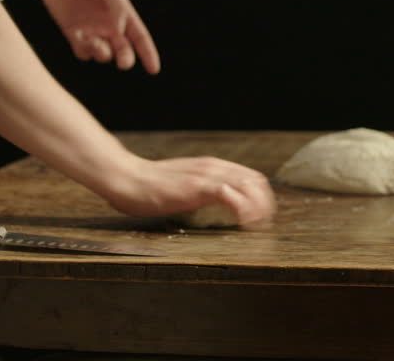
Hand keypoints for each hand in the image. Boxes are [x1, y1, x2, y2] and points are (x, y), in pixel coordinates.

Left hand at [36, 0, 159, 73]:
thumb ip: (117, 6)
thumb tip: (120, 31)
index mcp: (123, 14)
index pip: (140, 37)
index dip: (148, 54)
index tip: (154, 69)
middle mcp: (110, 26)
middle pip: (124, 51)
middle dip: (125, 59)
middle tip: (123, 62)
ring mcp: (92, 32)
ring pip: (104, 55)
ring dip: (102, 52)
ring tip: (95, 42)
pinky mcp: (75, 36)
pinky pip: (83, 52)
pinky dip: (84, 48)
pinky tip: (77, 34)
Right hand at [102, 156, 276, 224]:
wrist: (127, 178)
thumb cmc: (148, 187)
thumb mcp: (183, 185)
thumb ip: (200, 190)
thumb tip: (213, 201)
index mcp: (211, 167)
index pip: (250, 176)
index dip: (261, 196)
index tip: (261, 215)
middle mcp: (213, 167)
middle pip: (256, 180)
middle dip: (265, 202)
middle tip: (264, 224)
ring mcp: (207, 176)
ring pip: (249, 185)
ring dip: (259, 207)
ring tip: (257, 226)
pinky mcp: (199, 187)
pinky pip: (232, 195)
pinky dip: (244, 209)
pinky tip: (243, 223)